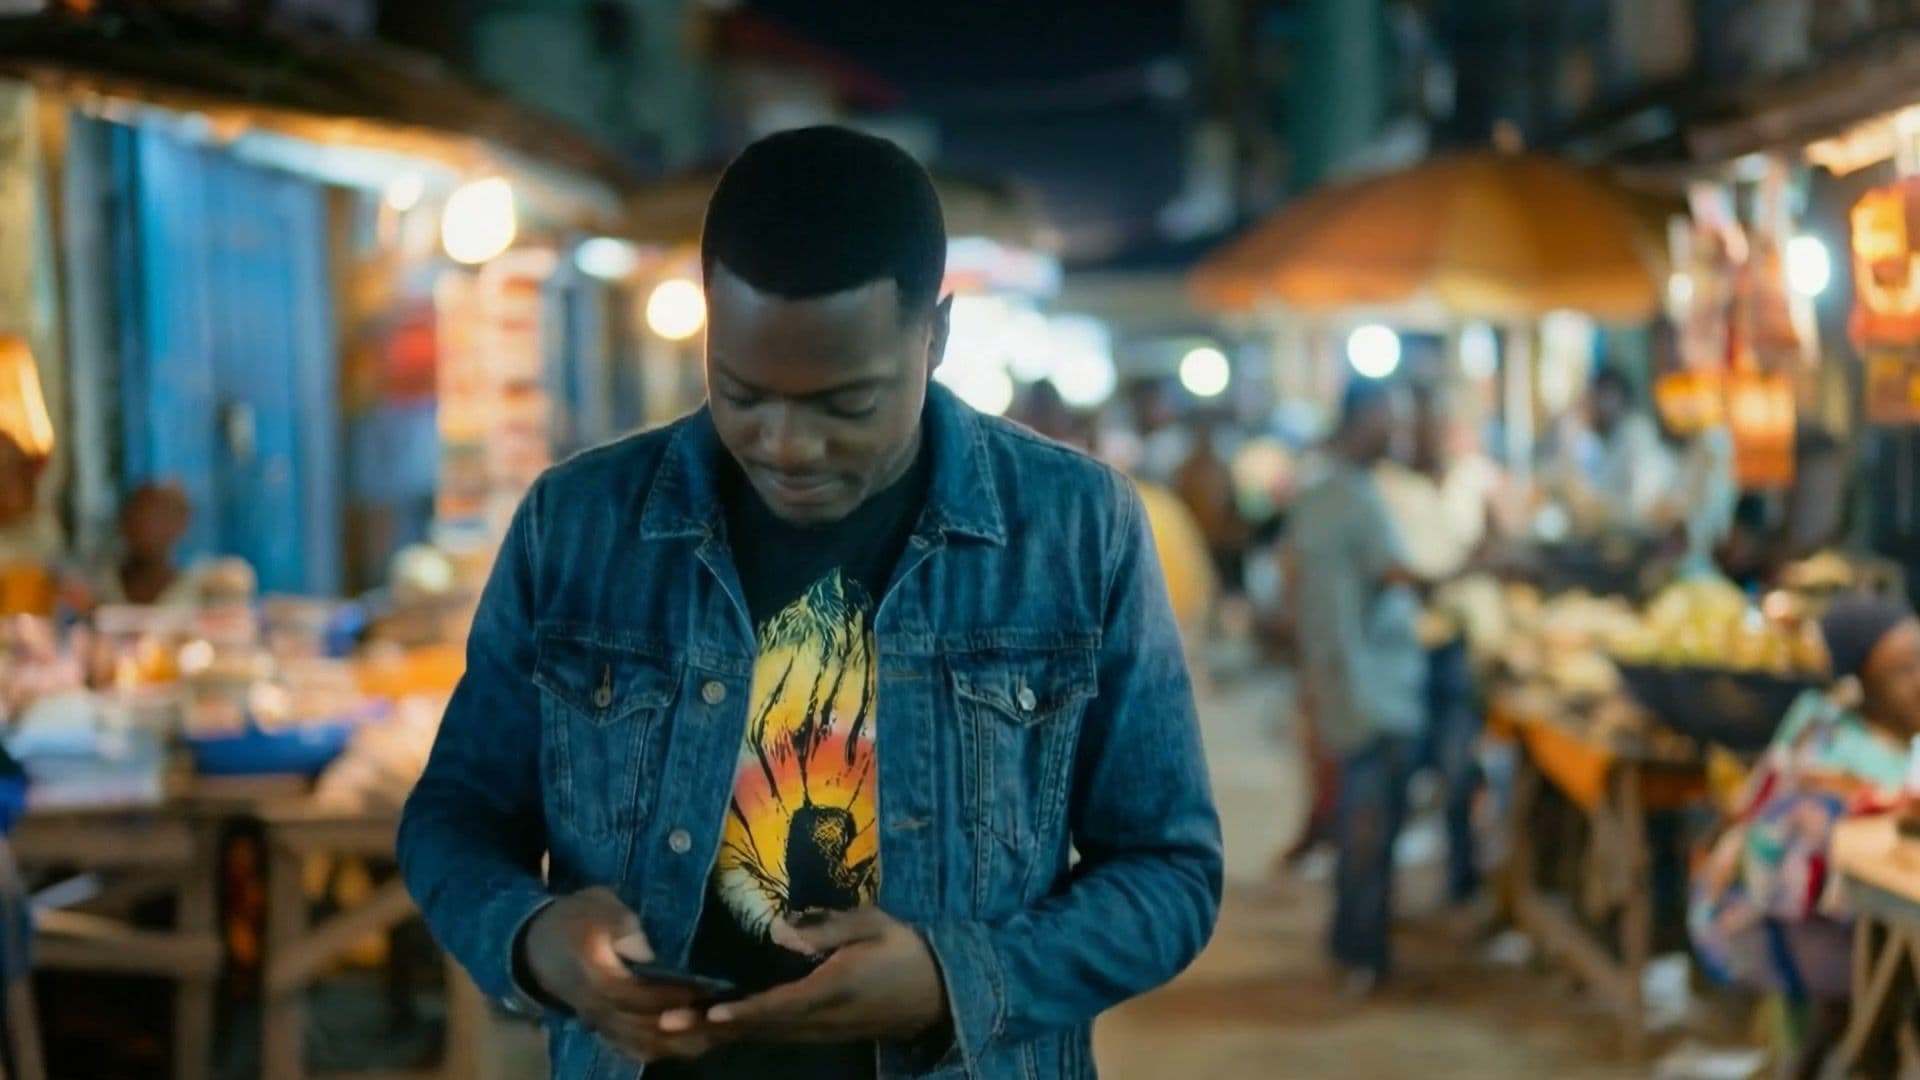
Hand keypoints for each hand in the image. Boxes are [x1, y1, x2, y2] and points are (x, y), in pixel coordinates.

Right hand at [520, 887, 708, 1061]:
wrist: (535, 946)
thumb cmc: (573, 918)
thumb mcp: (595, 904)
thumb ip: (620, 922)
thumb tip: (647, 950)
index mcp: (596, 977)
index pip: (637, 996)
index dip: (674, 995)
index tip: (710, 987)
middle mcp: (599, 1009)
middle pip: (648, 1029)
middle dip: (691, 1024)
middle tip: (729, 1014)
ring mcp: (602, 1024)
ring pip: (647, 1045)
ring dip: (686, 1041)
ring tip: (723, 1029)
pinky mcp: (606, 1030)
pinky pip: (638, 1049)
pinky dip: (668, 1048)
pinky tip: (697, 1040)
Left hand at [672, 907, 947, 1044]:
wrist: (936, 994)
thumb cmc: (903, 950)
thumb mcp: (872, 925)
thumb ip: (826, 928)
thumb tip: (779, 930)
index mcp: (831, 990)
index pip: (777, 1004)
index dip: (739, 1011)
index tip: (705, 1012)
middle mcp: (818, 1019)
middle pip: (756, 1028)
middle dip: (710, 1027)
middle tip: (663, 1022)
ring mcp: (817, 1032)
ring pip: (760, 1036)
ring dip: (718, 1033)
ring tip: (674, 1025)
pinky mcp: (817, 1034)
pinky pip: (771, 1035)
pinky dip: (739, 1032)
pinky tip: (712, 1025)